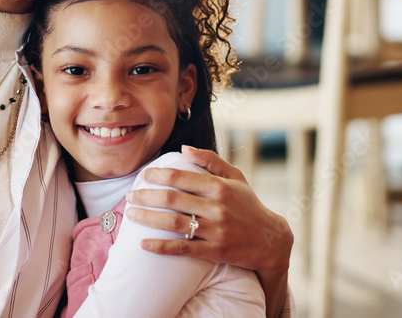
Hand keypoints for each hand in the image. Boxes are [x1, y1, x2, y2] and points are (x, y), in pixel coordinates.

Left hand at [124, 146, 291, 317]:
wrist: (272, 241)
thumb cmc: (249, 204)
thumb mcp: (236, 177)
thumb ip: (210, 161)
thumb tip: (184, 149)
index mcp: (220, 187)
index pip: (180, 177)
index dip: (156, 175)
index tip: (143, 175)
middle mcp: (217, 208)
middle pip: (171, 199)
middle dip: (145, 196)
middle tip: (129, 196)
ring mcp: (216, 231)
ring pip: (173, 223)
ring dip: (147, 218)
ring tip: (130, 214)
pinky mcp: (215, 252)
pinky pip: (182, 249)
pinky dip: (161, 247)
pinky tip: (143, 244)